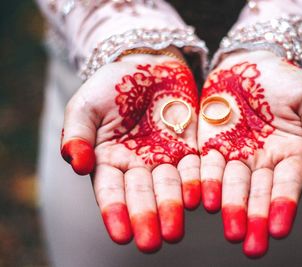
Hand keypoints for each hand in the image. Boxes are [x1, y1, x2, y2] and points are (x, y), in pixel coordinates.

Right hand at [61, 55, 200, 252]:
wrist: (149, 65)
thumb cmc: (112, 85)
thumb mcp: (86, 105)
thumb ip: (78, 133)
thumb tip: (75, 163)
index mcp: (108, 160)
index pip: (111, 191)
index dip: (115, 212)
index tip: (122, 234)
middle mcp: (138, 166)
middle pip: (142, 195)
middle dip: (146, 218)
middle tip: (151, 243)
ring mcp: (165, 159)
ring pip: (170, 187)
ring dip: (172, 209)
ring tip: (174, 231)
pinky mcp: (190, 148)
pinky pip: (194, 167)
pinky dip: (195, 183)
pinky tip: (198, 199)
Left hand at [198, 50, 301, 257]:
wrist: (246, 64)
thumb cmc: (282, 79)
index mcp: (290, 152)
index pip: (288, 182)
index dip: (284, 205)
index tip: (279, 229)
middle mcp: (263, 160)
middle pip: (259, 192)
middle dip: (255, 218)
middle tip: (252, 246)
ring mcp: (236, 155)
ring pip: (233, 186)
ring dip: (231, 208)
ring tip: (230, 230)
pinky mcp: (211, 147)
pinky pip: (208, 168)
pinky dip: (205, 184)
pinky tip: (203, 201)